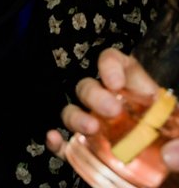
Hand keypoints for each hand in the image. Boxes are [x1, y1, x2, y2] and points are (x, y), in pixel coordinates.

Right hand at [46, 47, 178, 168]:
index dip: (111, 65)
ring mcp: (101, 133)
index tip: (114, 82)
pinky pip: (67, 146)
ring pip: (74, 112)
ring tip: (90, 128)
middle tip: (111, 111)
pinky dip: (57, 142)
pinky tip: (56, 139)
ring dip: (75, 116)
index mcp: (144, 99)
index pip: (121, 66)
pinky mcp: (92, 157)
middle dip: (94, 94)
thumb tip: (169, 154)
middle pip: (91, 87)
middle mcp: (117, 112)